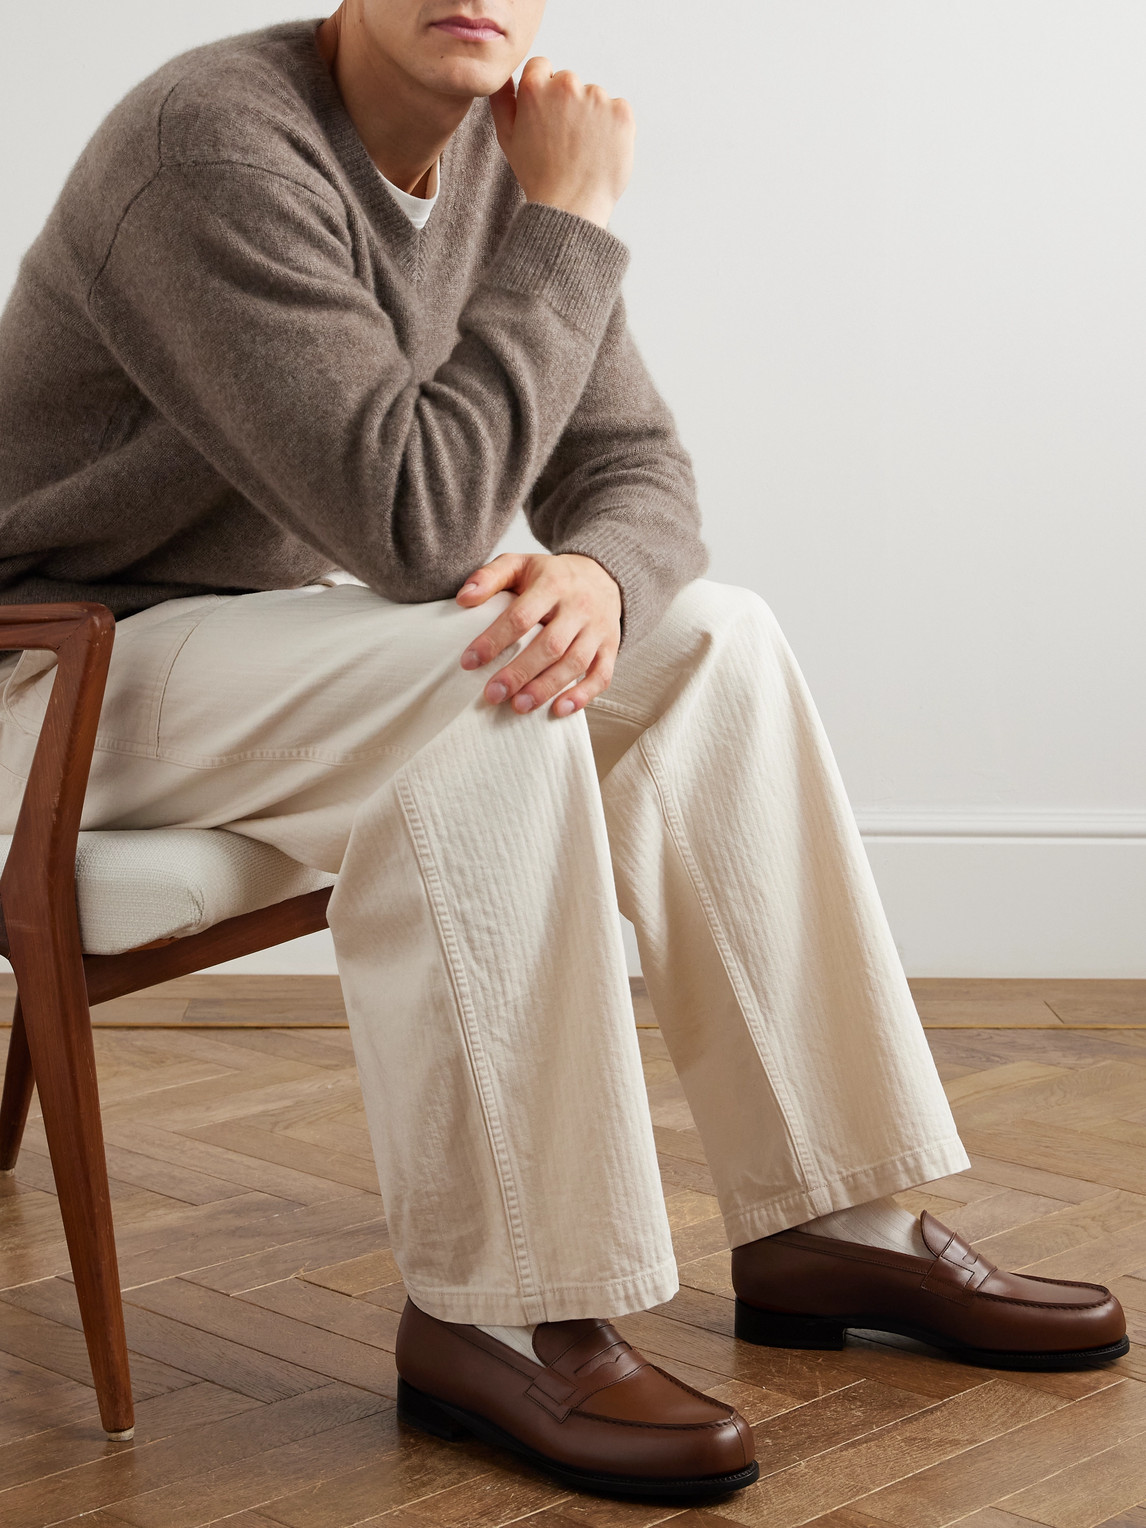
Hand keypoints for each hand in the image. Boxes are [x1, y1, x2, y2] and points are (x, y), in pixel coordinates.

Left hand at [457, 552, 620, 715]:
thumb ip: (489, 576)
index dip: (494, 640)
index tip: (468, 662)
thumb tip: (463, 598)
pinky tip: (558, 710)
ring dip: (546, 688)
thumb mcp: (519, 564)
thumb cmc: (550, 576)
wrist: (601, 575)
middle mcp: (578, 607)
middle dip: (519, 672)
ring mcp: (597, 629)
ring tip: (518, 706)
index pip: (521, 616)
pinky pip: (601, 675)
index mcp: (552, 584)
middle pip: (549, 644)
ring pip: (574, 663)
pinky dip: (582, 696)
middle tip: (492, 695)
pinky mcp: (610, 648)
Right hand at [488, 57, 634, 228]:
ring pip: (594, 97)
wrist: (570, 206)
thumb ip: (502, 100)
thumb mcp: (507, 138)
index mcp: (534, 87)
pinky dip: (613, 128)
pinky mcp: (621, 112)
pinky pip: (618, 110)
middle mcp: (566, 85)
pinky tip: (600, 150)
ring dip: (591, 117)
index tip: (548, 116)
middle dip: (568, 105)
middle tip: (565, 141)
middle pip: (569, 83)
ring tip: (583, 150)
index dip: (544, 92)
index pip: (541, 67)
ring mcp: (597, 97)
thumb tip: (504, 76)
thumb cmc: (537, 175)